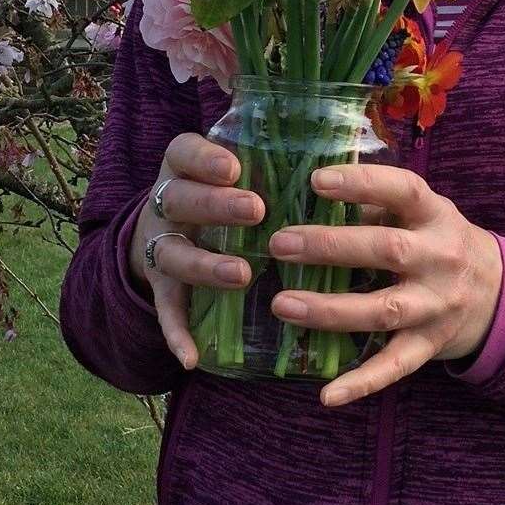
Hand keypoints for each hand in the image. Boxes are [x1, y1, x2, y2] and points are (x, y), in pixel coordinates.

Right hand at [129, 132, 265, 369]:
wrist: (168, 226)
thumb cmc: (223, 191)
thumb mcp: (239, 167)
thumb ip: (273, 159)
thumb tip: (345, 146)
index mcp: (184, 167)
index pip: (184, 152)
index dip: (205, 159)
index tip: (235, 168)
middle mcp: (166, 203)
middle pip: (179, 199)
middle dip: (217, 206)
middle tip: (256, 210)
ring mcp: (160, 245)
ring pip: (173, 254)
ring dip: (205, 265)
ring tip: (241, 274)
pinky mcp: (162, 286)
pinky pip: (166, 310)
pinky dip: (175, 333)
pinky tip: (192, 357)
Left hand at [266, 163, 502, 408]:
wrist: (498, 292)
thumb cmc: (438, 240)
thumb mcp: (422, 212)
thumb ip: (377, 206)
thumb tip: (311, 197)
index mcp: (435, 215)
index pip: (402, 191)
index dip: (362, 183)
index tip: (317, 181)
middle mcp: (440, 259)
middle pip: (386, 251)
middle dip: (330, 247)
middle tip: (280, 244)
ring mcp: (436, 305)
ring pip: (382, 310)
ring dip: (329, 309)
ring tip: (282, 304)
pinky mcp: (429, 345)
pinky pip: (394, 366)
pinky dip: (361, 382)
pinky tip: (327, 394)